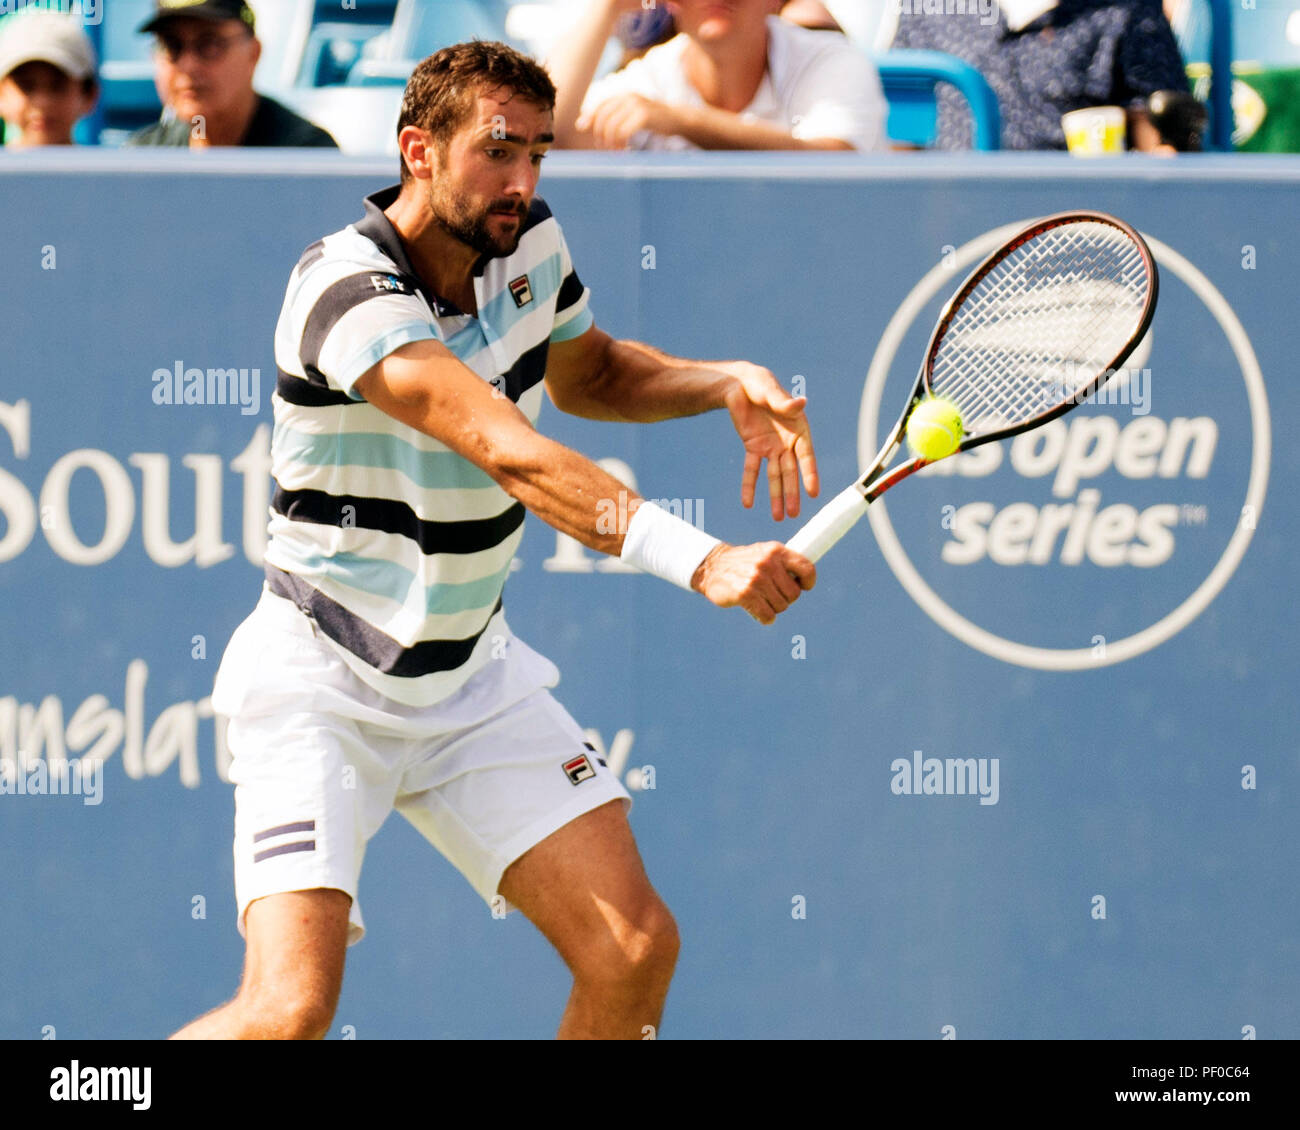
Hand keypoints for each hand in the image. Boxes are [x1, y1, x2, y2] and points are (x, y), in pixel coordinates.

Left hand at [577, 93, 677, 148]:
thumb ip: (610, 117)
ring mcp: (636, 105)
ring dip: (610, 142)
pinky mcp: (644, 115)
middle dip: (600, 135)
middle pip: (603, 117)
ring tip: (616, 151)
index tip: (583, 129)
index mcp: (623, 96)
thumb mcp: (630, 115)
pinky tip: (626, 149)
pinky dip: (621, 143)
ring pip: (612, 125)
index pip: (600, 106)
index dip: (590, 118)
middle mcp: (628, 97)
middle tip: (605, 148)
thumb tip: (580, 124)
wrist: (678, 119)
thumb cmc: (652, 120)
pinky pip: (624, 131)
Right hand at [691, 542, 815, 624]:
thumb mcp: (764, 553)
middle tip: (772, 594)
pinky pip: (768, 616)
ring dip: (773, 608)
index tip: (802, 586)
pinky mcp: (745, 595)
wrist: (711, 567)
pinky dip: (765, 618)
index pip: (806, 568)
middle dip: (785, 598)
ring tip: (760, 599)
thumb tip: (805, 579)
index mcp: (776, 551)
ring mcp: (757, 579)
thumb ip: (784, 562)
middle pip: (794, 594)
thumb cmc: (743, 562)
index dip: (808, 582)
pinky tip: (757, 611)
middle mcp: (767, 564)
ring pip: (781, 606)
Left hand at [720, 363, 818, 519]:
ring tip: (778, 517)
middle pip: (790, 472)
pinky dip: (749, 485)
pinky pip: (752, 469)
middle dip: (792, 493)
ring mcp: (771, 446)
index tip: (814, 493)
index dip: (810, 474)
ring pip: (774, 475)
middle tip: (794, 515)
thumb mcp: (769, 390)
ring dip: (775, 496)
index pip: (806, 456)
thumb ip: (783, 401)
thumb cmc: (759, 383)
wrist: (737, 384)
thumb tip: (801, 403)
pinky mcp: (753, 447)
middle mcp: (787, 441)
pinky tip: (747, 502)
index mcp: (798, 428)